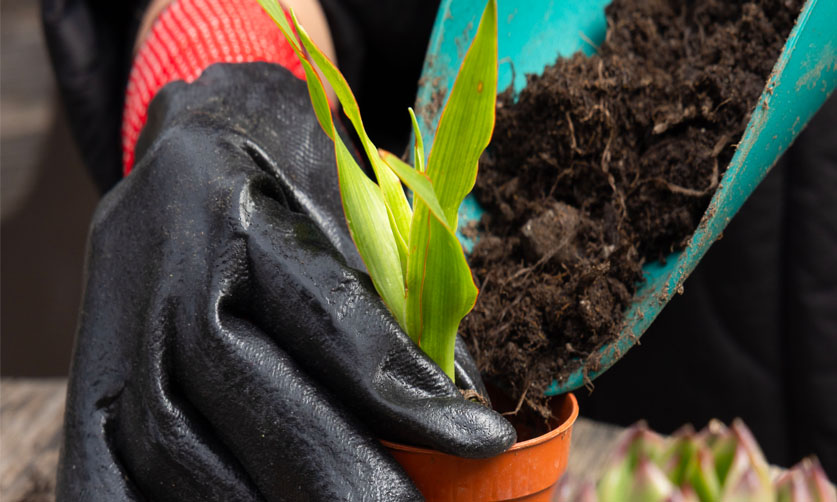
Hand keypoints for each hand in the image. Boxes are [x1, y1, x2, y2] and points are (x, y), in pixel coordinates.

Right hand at [56, 62, 514, 501]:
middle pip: (230, 378)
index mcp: (235, 202)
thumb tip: (468, 423)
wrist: (184, 148)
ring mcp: (109, 320)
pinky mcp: (86, 374)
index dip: (398, 387)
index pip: (321, 307)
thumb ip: (396, 311)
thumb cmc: (289, 186)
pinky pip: (102, 467)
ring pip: (166, 437)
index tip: (478, 440)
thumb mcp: (348, 214)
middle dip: (324, 467)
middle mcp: (159, 257)